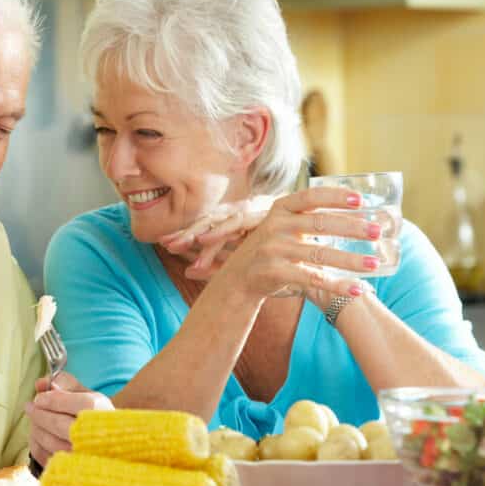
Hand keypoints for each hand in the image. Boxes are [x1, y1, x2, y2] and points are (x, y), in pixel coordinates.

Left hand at [25, 372, 112, 467]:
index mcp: (102, 413)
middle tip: (30, 406)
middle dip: (39, 414)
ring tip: (35, 420)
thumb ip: (65, 383)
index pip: (79, 404)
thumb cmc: (95, 416)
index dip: (53, 400)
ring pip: (50, 442)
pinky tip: (38, 435)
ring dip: (37, 428)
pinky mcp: (72, 471)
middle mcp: (95, 437)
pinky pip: (46, 457)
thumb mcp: (88, 394)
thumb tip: (40, 383)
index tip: (39, 398)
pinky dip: (36, 444)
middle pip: (60, 424)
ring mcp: (84, 457)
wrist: (110, 445)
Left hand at [158, 195, 275, 279]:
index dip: (187, 235)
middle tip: (165, 243)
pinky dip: (221, 233)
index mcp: (240, 224)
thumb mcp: (246, 264)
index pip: (209, 228)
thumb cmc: (283, 261)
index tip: (164, 244)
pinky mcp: (268, 215)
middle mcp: (247, 215)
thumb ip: (220, 265)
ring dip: (202, 234)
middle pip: (211, 222)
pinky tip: (204, 242)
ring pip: (223, 222)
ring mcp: (257, 212)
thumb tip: (187, 272)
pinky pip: (240, 224)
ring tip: (181, 244)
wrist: (319, 262)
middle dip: (188, 232)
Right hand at [209, 185, 382, 300]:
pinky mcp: (275, 273)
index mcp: (280, 209)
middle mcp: (275, 226)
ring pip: (319, 254)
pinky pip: (312, 278)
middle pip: (320, 224)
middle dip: (352, 227)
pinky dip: (336, 284)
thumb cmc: (271, 249)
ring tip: (374, 263)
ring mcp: (274, 250)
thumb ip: (307, 217)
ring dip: (350, 260)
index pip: (310, 197)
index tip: (361, 200)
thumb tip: (352, 209)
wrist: (238, 278)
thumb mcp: (282, 226)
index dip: (335, 196)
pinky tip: (356, 288)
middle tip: (378, 231)